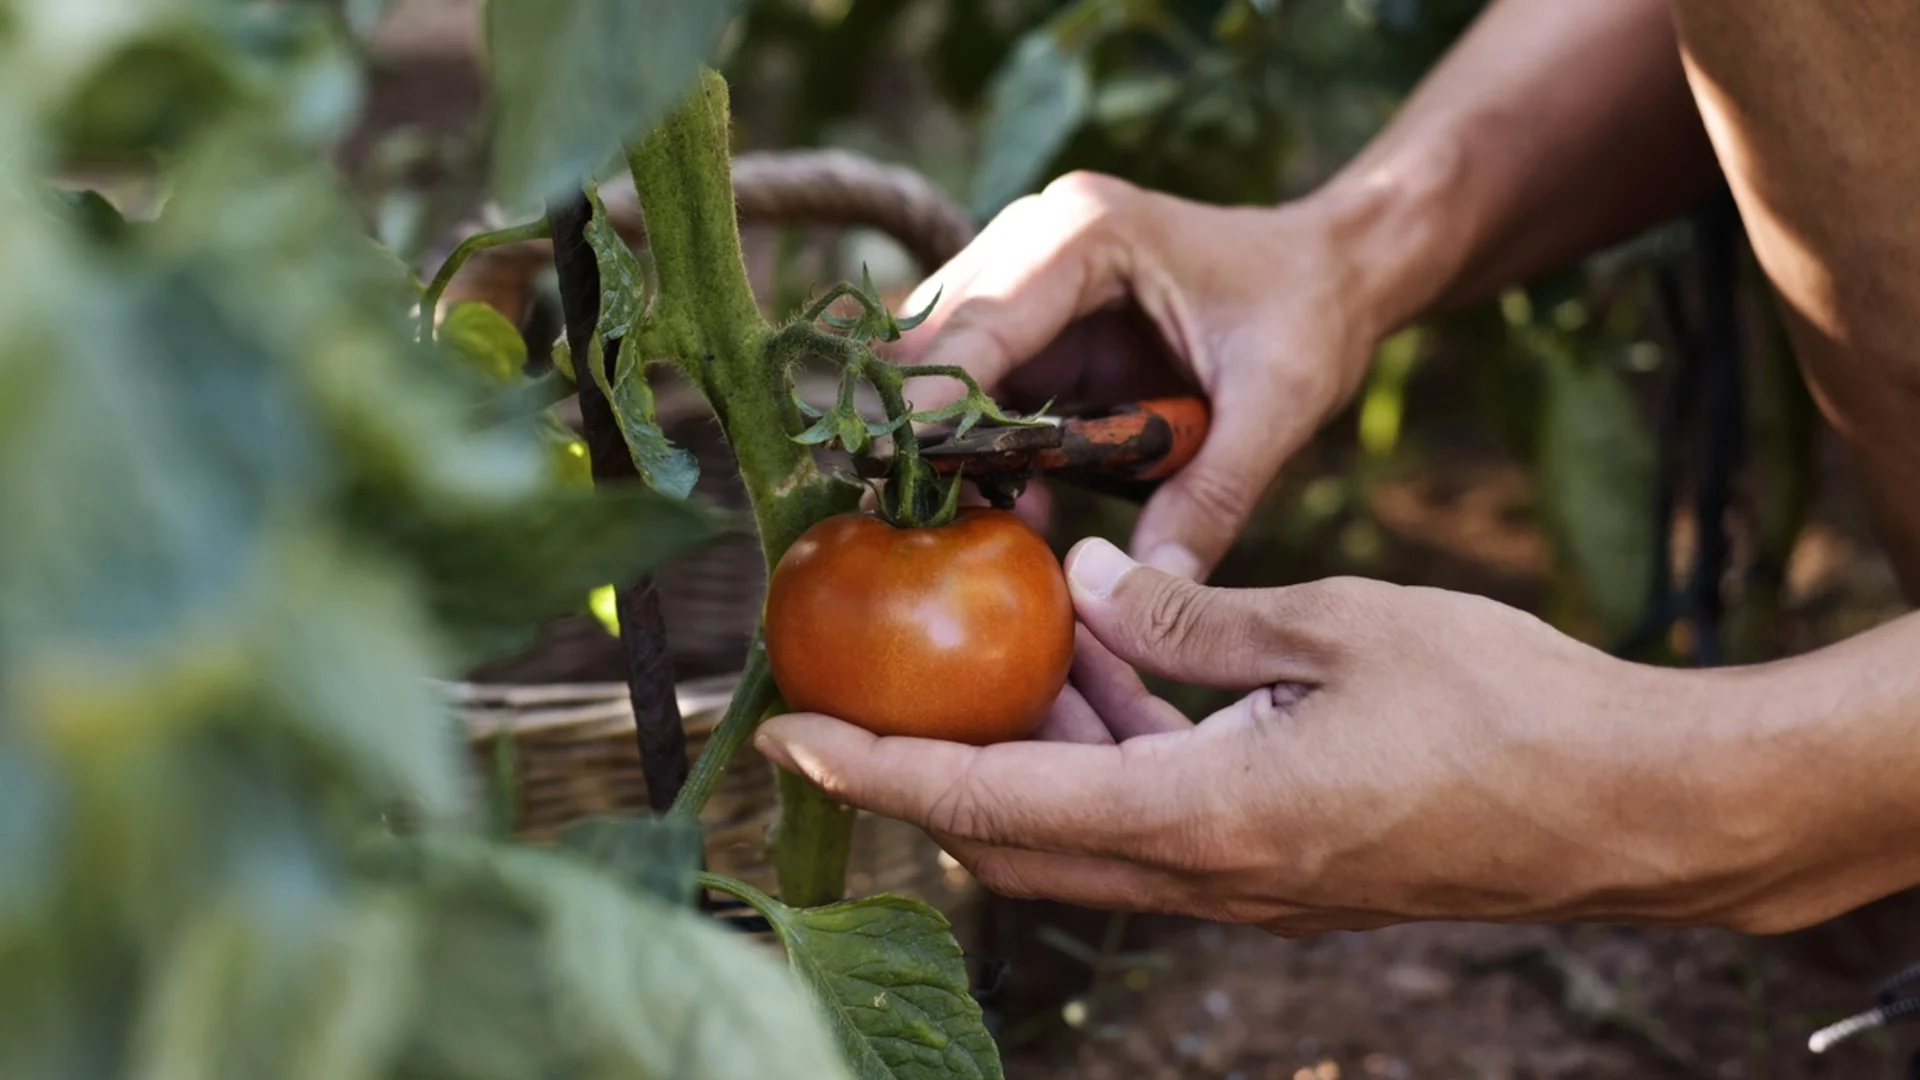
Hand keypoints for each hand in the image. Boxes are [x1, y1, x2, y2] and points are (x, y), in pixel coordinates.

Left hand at [756, 539, 1795, 935]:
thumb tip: (1080, 580)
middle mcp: (1206, 876)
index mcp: (1205, 818)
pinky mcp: (1279, 869)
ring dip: (1030, 747)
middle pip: (1016, 834)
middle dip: (935, 760)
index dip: (883, 765)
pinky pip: (1151, 820)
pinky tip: (1112, 662)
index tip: (796, 732)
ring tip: (1009, 638)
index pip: (993, 799)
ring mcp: (1245, 885)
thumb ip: (1190, 612)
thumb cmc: (1501, 707)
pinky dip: (1106, 752)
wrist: (1627, 808)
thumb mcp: (1334, 626)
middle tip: (886, 670)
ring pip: (1082, 829)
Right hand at [892, 173, 1388, 579]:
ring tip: (958, 520)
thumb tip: (1156, 585)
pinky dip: (974, 444)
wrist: (1332, 268)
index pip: (977, 324)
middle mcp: (1036, 238)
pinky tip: (999, 501)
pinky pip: (971, 384)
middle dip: (918, 427)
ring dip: (941, 440)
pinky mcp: (1031, 319)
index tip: (898, 480)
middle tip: (915, 517)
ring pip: (933, 360)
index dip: (933, 405)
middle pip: (929, 336)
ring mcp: (1023, 273)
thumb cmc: (1309, 314)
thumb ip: (1214, 495)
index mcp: (1088, 234)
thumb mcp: (1277, 406)